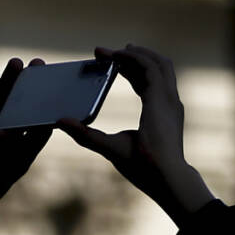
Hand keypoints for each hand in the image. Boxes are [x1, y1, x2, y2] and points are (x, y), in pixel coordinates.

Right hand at [0, 59, 52, 229]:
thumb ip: (3, 151)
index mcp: (21, 154)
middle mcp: (6, 142)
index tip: (59, 87)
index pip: (39, 125)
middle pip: (20, 108)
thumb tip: (10, 131)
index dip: (48, 105)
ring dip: (8, 84)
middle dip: (29, 87)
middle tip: (39, 65)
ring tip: (16, 63)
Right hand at [56, 45, 217, 221]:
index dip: (124, 56)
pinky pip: (161, 83)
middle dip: (135, 54)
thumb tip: (60, 122)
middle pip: (158, 63)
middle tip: (111, 52)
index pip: (146, 67)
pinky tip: (130, 78)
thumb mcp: (113, 151)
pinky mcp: (172, 112)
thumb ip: (86, 136)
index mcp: (159, 105)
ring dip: (142, 62)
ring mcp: (174, 106)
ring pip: (162, 71)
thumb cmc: (145, 167)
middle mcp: (171, 101)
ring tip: (120, 59)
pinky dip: (145, 75)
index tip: (102, 53)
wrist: (172, 182)